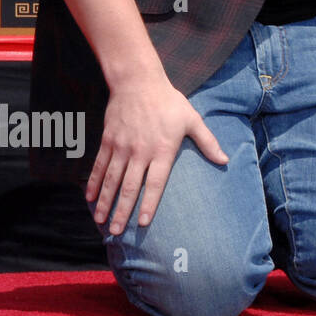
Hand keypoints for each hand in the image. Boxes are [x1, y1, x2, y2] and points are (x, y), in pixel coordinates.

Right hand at [87, 74, 227, 235]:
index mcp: (162, 150)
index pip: (155, 183)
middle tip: (117, 232)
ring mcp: (121, 147)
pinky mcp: (108, 141)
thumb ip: (208, 142)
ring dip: (105, 202)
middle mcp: (140, 152)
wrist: (138, 82)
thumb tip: (225, 160)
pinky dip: (93, 184)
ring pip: (111, 180)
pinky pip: (98, 166)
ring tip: (101, 221)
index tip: (143, 223)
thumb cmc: (169, 102)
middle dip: (122, 211)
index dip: (149, 204)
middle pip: (130, 187)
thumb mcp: (193, 120)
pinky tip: (89, 199)